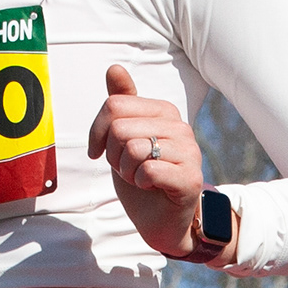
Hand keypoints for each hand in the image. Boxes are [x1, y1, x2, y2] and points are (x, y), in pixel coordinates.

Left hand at [86, 63, 205, 257]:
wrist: (161, 220)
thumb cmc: (141, 177)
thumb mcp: (123, 138)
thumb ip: (121, 103)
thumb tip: (114, 67)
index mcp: (164, 111)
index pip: (114, 105)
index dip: (97, 132)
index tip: (101, 151)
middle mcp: (180, 126)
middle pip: (120, 127)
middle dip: (113, 154)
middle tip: (127, 168)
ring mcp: (189, 152)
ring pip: (133, 148)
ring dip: (126, 170)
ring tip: (139, 177)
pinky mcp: (190, 178)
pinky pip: (147, 170)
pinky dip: (139, 183)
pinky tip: (150, 187)